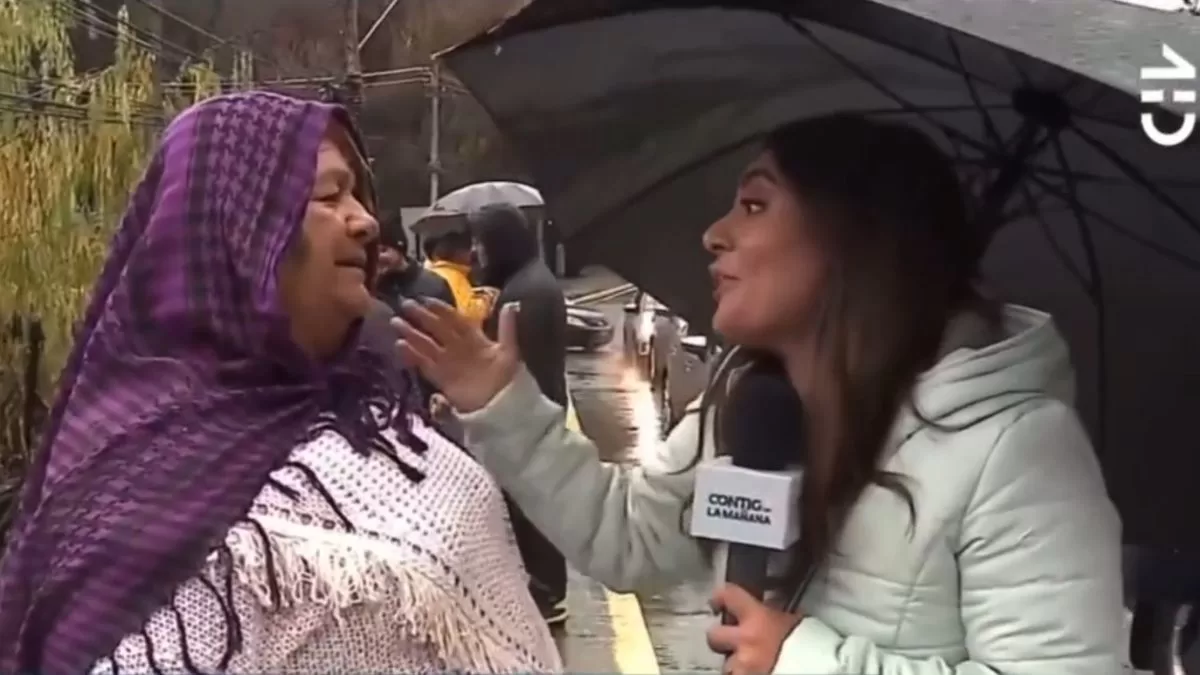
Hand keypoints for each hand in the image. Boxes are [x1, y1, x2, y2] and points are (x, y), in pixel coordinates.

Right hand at [394, 299, 519, 412]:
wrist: (501, 407)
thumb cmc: (507, 379)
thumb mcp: (510, 352)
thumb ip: (507, 329)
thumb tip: (511, 305)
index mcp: (475, 338)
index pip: (455, 319)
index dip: (441, 309)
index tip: (426, 299)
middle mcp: (458, 348)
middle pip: (437, 329)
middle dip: (422, 317)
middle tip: (406, 305)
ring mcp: (448, 363)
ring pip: (427, 344)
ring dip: (412, 334)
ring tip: (396, 323)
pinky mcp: (441, 379)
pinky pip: (424, 364)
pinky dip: (412, 355)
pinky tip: (400, 345)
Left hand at [707, 584, 802, 674]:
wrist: (821, 668)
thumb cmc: (811, 642)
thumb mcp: (791, 620)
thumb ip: (771, 614)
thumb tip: (762, 610)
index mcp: (757, 617)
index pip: (727, 595)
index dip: (719, 598)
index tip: (717, 603)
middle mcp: (745, 640)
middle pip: (713, 636)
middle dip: (721, 639)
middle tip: (733, 642)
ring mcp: (742, 664)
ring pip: (725, 664)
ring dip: (735, 664)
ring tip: (751, 664)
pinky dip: (743, 674)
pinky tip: (754, 673)